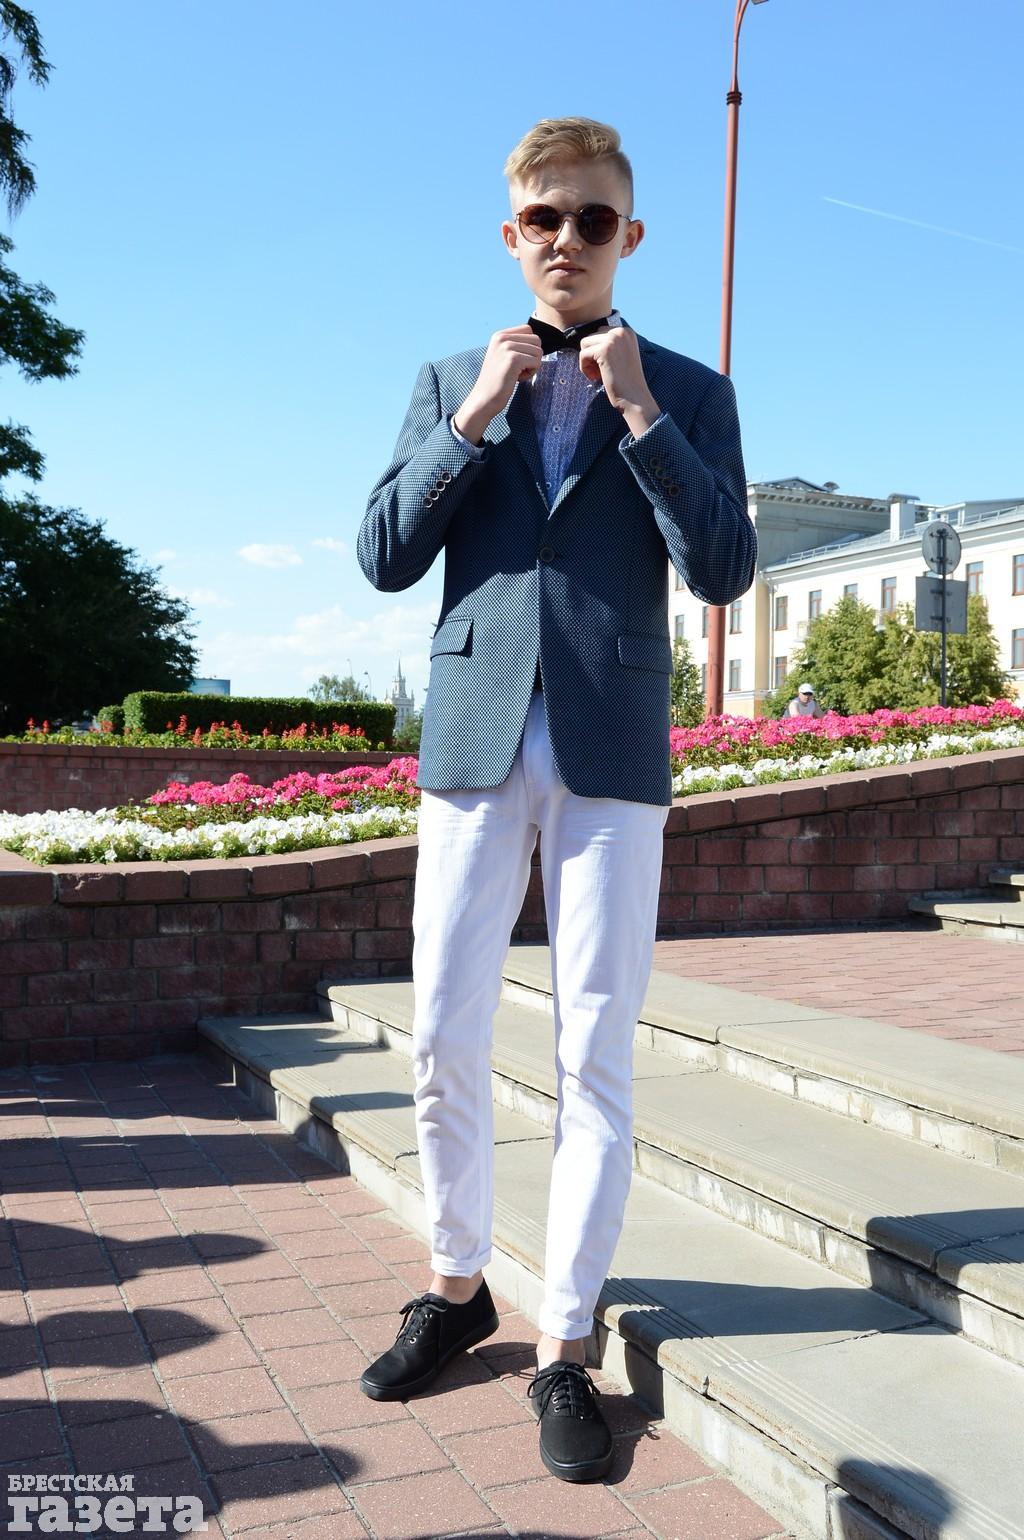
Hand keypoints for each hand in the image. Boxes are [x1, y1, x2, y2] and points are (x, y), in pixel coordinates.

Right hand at [453, 326, 542, 443]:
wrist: (484, 399)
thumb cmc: (497, 381)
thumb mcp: (503, 356)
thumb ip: (516, 345)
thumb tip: (538, 340)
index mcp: (499, 335)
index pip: (528, 329)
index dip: (529, 346)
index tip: (517, 360)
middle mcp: (502, 338)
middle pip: (536, 340)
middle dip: (532, 356)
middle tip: (518, 369)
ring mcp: (507, 347)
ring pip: (538, 351)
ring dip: (532, 366)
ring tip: (516, 374)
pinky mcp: (513, 359)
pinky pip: (537, 362)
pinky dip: (531, 373)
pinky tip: (517, 379)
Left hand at [578, 327, 660, 436]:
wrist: (635, 397)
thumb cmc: (625, 381)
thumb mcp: (620, 356)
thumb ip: (609, 345)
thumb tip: (586, 340)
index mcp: (626, 331)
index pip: (600, 332)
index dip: (598, 351)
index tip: (607, 366)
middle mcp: (621, 331)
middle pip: (591, 337)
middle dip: (592, 355)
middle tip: (602, 372)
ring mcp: (613, 339)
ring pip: (584, 344)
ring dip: (588, 361)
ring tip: (599, 374)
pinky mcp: (604, 350)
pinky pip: (583, 354)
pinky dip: (584, 368)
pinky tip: (596, 377)